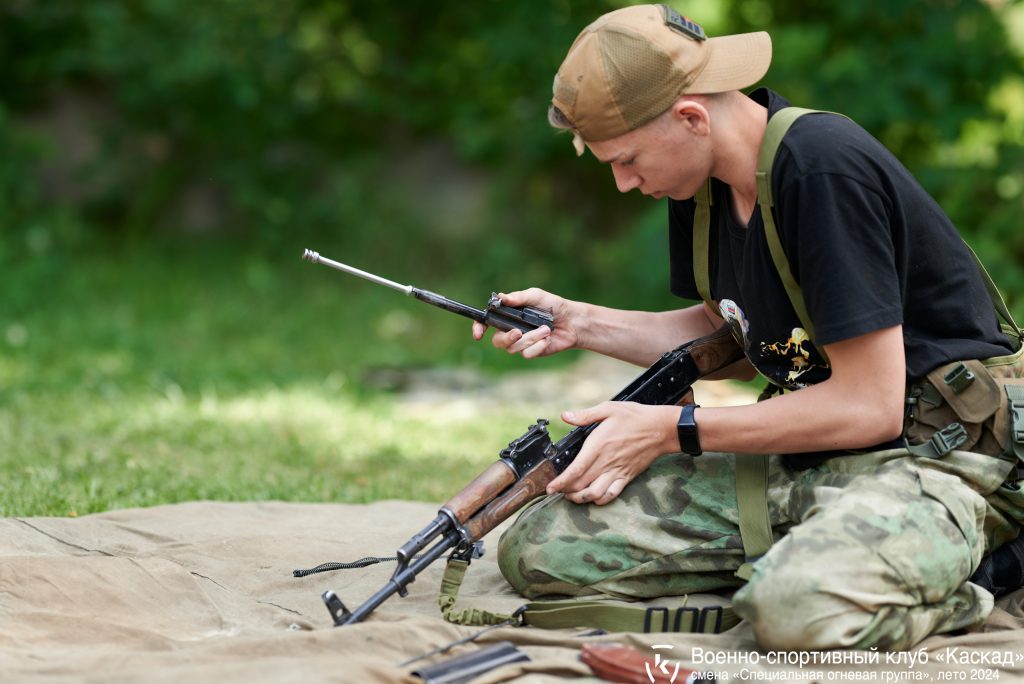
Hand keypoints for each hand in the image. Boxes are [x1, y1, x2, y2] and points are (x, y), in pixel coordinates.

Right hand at [471, 288, 579, 358]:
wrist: (572, 321)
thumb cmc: (552, 305)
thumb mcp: (535, 296)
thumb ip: (518, 298)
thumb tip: (501, 297)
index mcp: (508, 315)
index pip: (487, 322)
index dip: (478, 328)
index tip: (478, 334)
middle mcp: (511, 330)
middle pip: (497, 341)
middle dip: (507, 338)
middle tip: (518, 332)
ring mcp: (521, 342)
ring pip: (514, 347)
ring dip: (531, 338)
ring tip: (546, 329)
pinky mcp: (531, 352)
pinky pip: (527, 354)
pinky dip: (539, 345)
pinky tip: (548, 339)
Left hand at [546, 402, 679, 505]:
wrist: (661, 428)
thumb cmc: (635, 417)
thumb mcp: (608, 408)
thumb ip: (585, 415)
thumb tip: (565, 415)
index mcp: (598, 446)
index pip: (575, 470)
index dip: (561, 482)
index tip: (550, 488)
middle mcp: (606, 462)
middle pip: (581, 485)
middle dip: (566, 491)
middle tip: (557, 490)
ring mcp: (617, 472)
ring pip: (595, 494)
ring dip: (581, 498)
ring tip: (572, 496)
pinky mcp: (627, 477)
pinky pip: (612, 495)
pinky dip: (600, 500)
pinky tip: (593, 497)